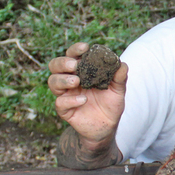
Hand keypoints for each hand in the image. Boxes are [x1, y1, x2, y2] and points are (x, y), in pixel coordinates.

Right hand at [47, 42, 127, 167]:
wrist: (108, 126)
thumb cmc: (111, 104)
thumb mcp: (118, 90)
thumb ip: (120, 78)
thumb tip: (122, 64)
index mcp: (82, 71)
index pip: (72, 55)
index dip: (75, 50)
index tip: (85, 48)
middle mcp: (70, 80)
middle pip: (55, 66)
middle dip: (62, 63)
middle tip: (74, 65)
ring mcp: (66, 94)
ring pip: (53, 82)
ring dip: (63, 80)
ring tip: (77, 81)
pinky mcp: (65, 110)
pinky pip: (60, 102)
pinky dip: (70, 100)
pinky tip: (83, 100)